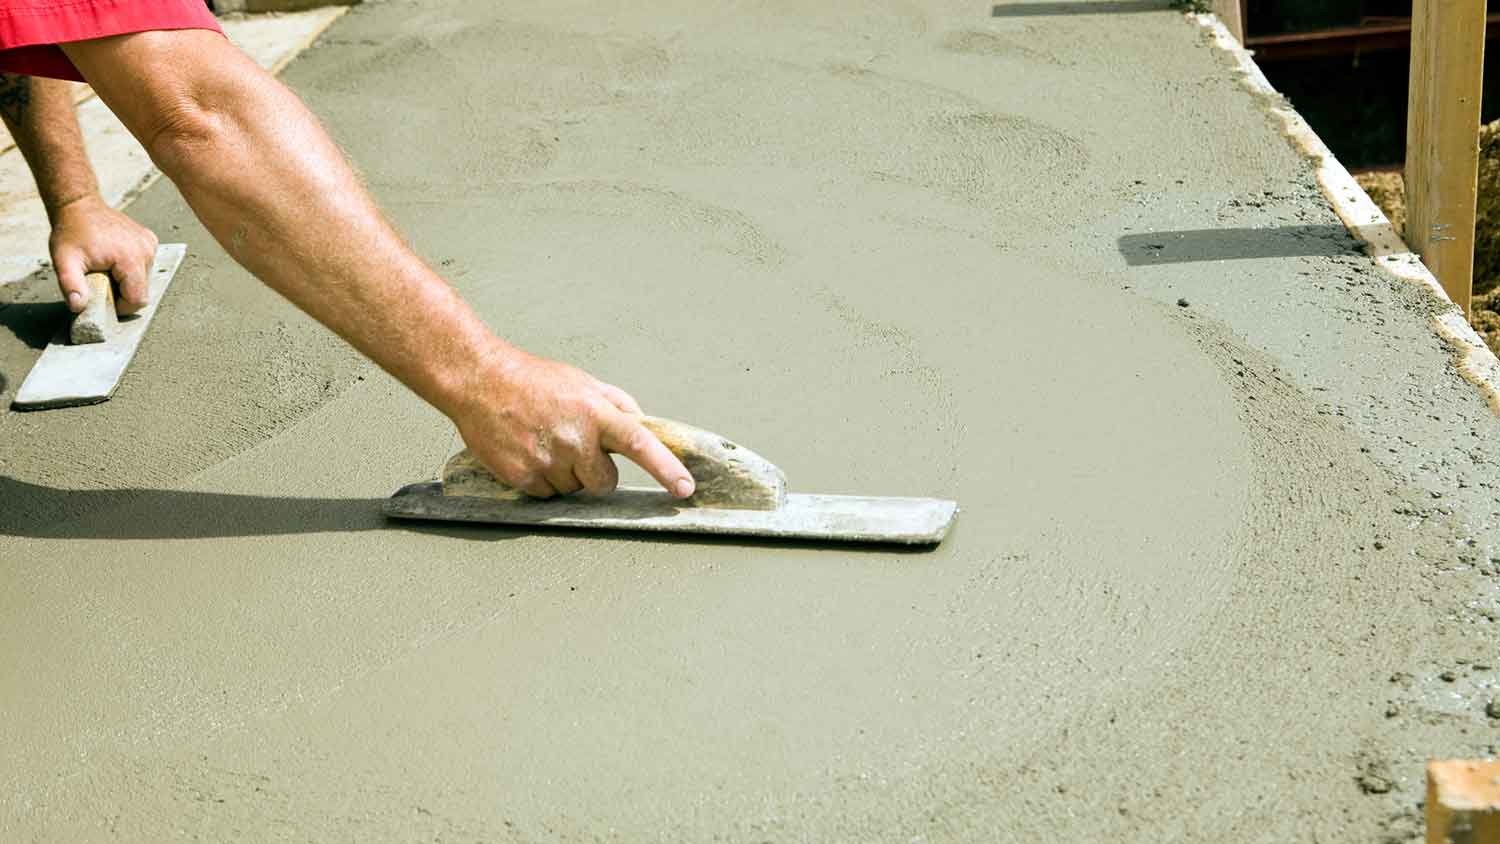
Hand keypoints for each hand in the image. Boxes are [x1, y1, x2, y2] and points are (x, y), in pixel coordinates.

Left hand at [49, 194, 158, 314]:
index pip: (137, 299)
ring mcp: (150, 244)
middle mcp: (146, 250)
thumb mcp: (64, 261)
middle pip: (142, 291)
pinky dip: (131, 268)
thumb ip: (71, 286)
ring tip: (106, 267)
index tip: (102, 296)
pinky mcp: (150, 240)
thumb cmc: (71, 232)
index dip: (119, 306)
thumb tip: (78, 307)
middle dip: (121, 292)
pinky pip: (145, 265)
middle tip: (100, 278)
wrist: (79, 205)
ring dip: (126, 280)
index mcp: (131, 258)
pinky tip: (114, 258)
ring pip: (144, 279)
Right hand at [449, 348, 695, 499]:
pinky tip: (529, 452)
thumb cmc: (533, 380)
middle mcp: (575, 439)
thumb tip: (643, 426)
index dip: (666, 468)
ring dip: (565, 474)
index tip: (685, 487)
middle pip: (605, 483)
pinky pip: (546, 495)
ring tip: (545, 442)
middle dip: (596, 473)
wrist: (480, 381)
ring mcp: (548, 460)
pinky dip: (541, 480)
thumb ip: (617, 404)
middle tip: (574, 447)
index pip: (640, 444)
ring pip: (574, 490)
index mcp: (595, 413)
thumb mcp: (584, 382)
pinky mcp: (523, 476)